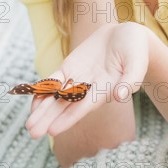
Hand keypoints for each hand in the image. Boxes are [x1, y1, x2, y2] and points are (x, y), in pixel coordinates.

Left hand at [25, 22, 149, 138]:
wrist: (127, 35)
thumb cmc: (136, 51)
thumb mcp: (137, 63)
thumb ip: (130, 80)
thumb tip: (120, 96)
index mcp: (105, 90)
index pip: (83, 107)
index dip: (68, 118)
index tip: (53, 130)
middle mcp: (89, 89)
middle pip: (66, 106)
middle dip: (49, 119)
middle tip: (33, 132)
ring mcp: (78, 78)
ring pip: (57, 96)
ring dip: (43, 109)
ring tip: (30, 125)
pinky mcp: (70, 67)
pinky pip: (54, 80)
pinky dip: (44, 90)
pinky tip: (34, 101)